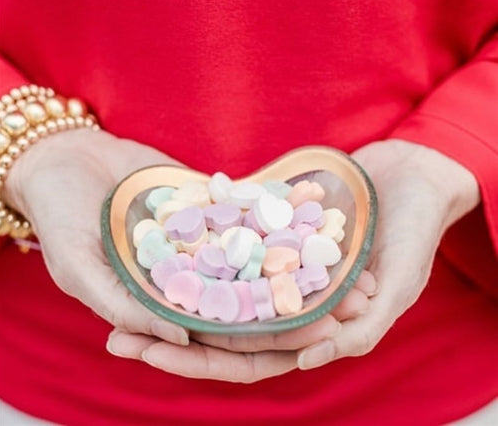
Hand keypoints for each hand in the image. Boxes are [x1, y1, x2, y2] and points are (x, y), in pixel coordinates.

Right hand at [4, 128, 376, 381]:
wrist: (64, 159)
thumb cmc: (59, 218)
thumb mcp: (80, 268)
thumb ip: (125, 304)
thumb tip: (181, 336)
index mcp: (161, 305)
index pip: (221, 337)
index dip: (267, 342)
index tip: (317, 340)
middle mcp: (188, 277)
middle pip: (252, 301)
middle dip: (302, 305)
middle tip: (354, 303)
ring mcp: (201, 239)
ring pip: (259, 257)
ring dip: (304, 263)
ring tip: (353, 265)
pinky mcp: (206, 204)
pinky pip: (248, 212)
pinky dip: (281, 213)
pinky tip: (318, 212)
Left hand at [109, 139, 478, 380]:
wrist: (413, 172)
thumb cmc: (417, 229)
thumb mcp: (400, 282)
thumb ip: (362, 327)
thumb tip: (307, 360)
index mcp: (315, 324)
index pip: (250, 356)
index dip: (201, 361)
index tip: (151, 352)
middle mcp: (289, 301)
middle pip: (222, 329)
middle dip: (170, 335)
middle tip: (116, 335)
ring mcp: (277, 266)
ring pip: (220, 288)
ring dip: (176, 293)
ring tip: (126, 290)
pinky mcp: (273, 231)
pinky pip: (230, 243)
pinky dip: (202, 248)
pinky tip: (164, 245)